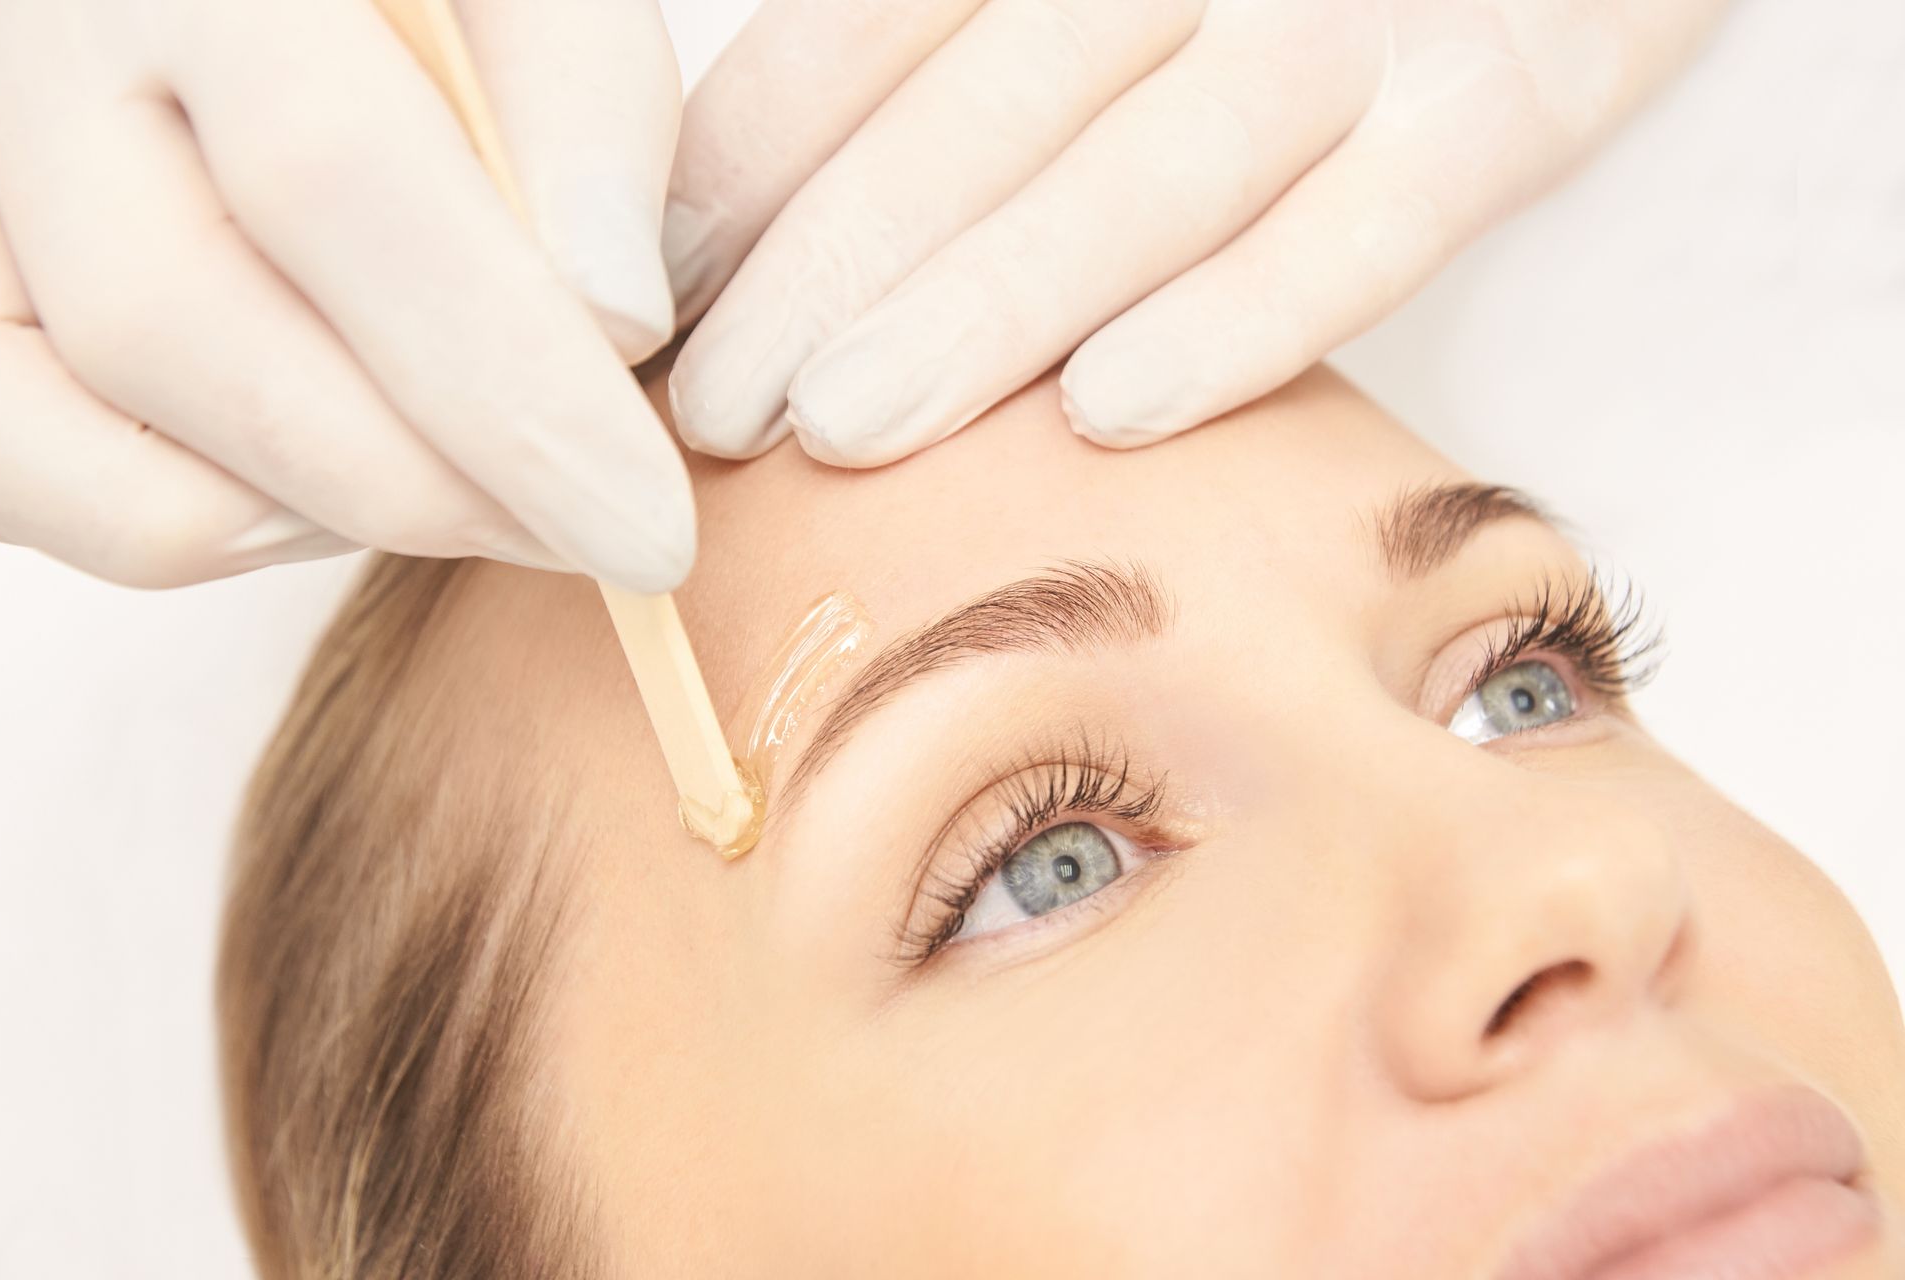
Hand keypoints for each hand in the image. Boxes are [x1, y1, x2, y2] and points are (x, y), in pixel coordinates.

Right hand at [0, 0, 692, 589]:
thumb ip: (578, 104)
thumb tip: (610, 326)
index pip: (330, 174)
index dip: (503, 380)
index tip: (649, 524)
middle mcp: (23, 60)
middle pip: (181, 328)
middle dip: (429, 485)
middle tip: (601, 540)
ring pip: (95, 440)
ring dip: (332, 515)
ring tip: (495, 496)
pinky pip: (37, 481)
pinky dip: (215, 525)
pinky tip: (352, 484)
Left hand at [664, 0, 1729, 464]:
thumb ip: (955, 47)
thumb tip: (741, 220)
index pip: (862, 32)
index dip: (745, 170)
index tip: (654, 304)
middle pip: (979, 110)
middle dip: (831, 266)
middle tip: (715, 415)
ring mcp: (1367, 17)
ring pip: (1146, 170)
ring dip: (990, 303)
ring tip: (846, 428)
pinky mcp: (1520, 98)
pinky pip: (1373, 224)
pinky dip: (1247, 313)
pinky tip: (1114, 415)